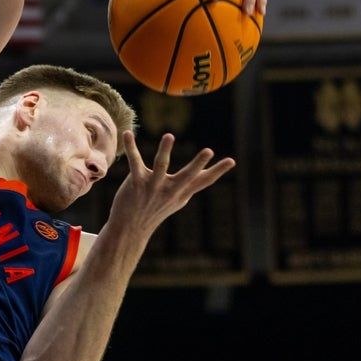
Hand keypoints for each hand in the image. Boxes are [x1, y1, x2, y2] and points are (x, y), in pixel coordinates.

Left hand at [108, 131, 234, 240]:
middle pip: (187, 176)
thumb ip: (191, 185)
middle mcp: (170, 190)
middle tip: (209, 150)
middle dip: (198, 164)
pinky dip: (131, 147)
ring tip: (169, 136)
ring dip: (165, 150)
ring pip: (161, 166)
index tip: (232, 160)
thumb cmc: (155, 209)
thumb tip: (208, 173)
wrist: (130, 227)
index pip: (203, 182)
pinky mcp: (136, 183)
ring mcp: (153, 187)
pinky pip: (134, 162)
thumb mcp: (177, 200)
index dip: (218, 171)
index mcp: (182, 193)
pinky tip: (127, 133)